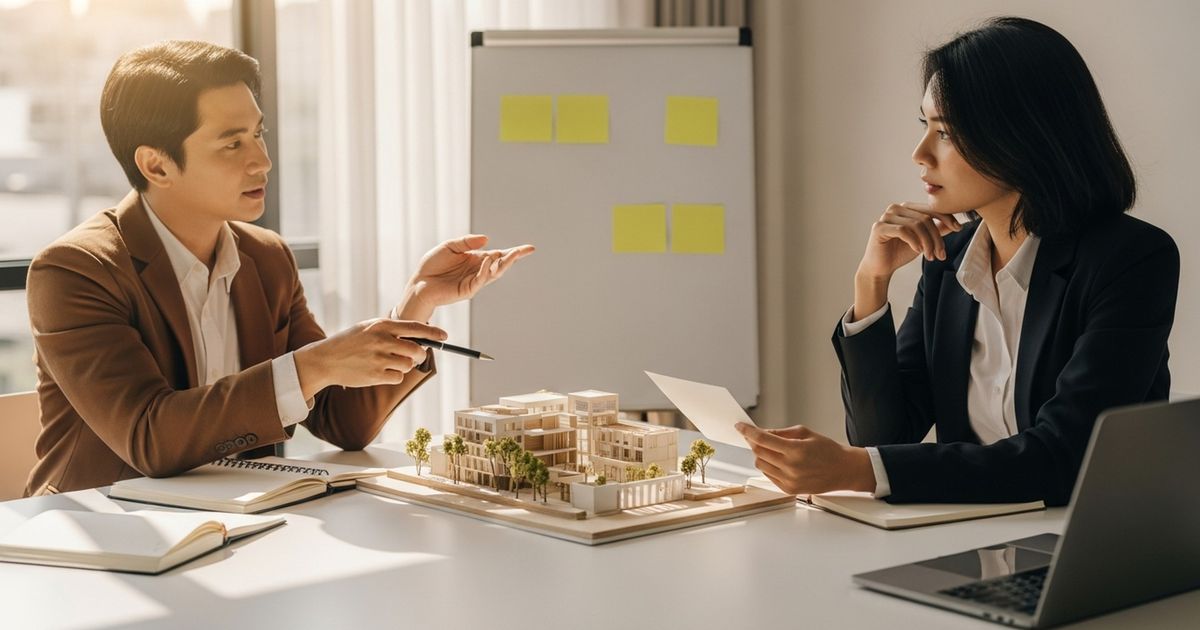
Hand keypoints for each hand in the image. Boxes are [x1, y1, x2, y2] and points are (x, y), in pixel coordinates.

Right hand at [293, 319, 447, 397]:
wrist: (326, 359)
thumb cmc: (350, 342)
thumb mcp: (369, 327)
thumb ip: (391, 329)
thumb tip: (420, 336)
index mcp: (382, 325)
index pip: (416, 328)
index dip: (433, 333)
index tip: (444, 337)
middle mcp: (382, 340)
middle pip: (417, 350)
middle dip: (420, 355)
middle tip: (416, 356)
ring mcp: (379, 359)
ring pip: (408, 365)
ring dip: (405, 366)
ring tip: (389, 362)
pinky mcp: (375, 375)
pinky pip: (398, 377)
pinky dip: (395, 376)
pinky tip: (382, 371)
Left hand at [405, 235, 534, 310]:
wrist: (419, 283)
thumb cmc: (432, 265)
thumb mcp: (450, 246)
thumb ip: (467, 241)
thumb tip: (487, 239)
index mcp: (476, 259)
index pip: (499, 254)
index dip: (514, 252)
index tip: (530, 248)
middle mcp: (478, 270)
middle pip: (501, 264)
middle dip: (514, 257)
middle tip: (526, 250)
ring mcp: (474, 281)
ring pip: (494, 273)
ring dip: (503, 263)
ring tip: (511, 254)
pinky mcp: (467, 290)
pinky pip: (480, 279)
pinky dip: (485, 270)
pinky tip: (487, 260)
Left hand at [735, 423, 875, 495]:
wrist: (844, 470)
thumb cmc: (828, 450)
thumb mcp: (805, 433)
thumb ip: (781, 433)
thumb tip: (762, 433)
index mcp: (796, 450)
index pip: (763, 439)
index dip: (748, 431)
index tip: (740, 426)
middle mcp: (791, 467)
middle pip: (758, 453)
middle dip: (753, 442)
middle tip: (754, 436)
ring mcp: (789, 481)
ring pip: (761, 465)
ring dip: (761, 455)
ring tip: (772, 449)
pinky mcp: (789, 490)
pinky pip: (769, 475)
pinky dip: (768, 466)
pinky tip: (778, 461)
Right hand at [857, 202, 961, 278]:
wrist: (880, 268)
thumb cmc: (899, 253)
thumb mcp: (923, 241)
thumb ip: (936, 230)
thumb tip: (954, 224)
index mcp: (906, 208)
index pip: (931, 209)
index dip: (946, 217)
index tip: (958, 228)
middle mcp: (896, 208)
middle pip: (925, 218)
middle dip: (936, 237)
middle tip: (941, 254)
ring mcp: (886, 216)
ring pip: (917, 225)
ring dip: (927, 243)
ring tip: (930, 256)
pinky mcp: (879, 227)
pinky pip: (903, 231)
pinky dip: (914, 241)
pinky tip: (918, 250)